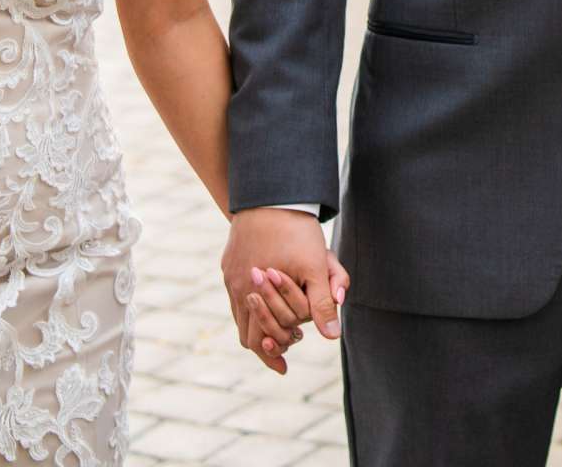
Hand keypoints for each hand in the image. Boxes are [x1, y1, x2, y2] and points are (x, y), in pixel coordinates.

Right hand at [222, 208, 348, 374]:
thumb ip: (322, 303)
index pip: (258, 341)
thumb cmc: (297, 231)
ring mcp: (230, 275)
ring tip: (279, 327)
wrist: (272, 195)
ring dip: (258, 324)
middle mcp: (237, 287)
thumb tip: (332, 336)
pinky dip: (250, 306)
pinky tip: (266, 300)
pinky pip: (235, 295)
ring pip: (239, 314)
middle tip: (285, 348)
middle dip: (266, 344)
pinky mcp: (229, 262)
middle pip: (246, 332)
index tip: (285, 367)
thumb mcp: (316, 267)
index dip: (272, 356)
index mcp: (255, 293)